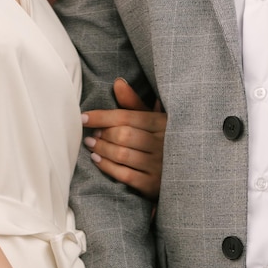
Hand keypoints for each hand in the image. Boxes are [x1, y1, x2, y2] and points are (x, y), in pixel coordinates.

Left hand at [82, 77, 165, 199]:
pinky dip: (107, 166)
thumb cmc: (162, 144)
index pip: (127, 117)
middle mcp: (162, 144)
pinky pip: (124, 174)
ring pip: (122, 155)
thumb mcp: (153, 122)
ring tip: (91, 145)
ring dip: (102, 149)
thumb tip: (118, 83)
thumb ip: (134, 104)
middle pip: (123, 135)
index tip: (83, 117)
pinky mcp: (152, 184)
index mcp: (162, 123)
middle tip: (91, 134)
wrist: (183, 175)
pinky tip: (97, 160)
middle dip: (103, 134)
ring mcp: (158, 166)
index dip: (102, 116)